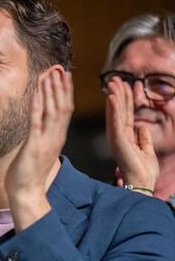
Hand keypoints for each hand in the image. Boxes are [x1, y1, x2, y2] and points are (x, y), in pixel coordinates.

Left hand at [5, 70, 73, 229]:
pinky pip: (37, 120)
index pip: (64, 110)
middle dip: (61, 86)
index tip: (63, 76)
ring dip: (52, 90)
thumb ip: (41, 137)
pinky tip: (37, 92)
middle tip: (61, 68)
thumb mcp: (38, 151)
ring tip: (52, 73)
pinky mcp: (34, 145)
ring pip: (53, 110)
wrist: (27, 193)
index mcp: (56, 137)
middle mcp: (55, 136)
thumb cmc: (29, 174)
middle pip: (63, 106)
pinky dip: (38, 104)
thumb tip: (38, 126)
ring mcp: (46, 140)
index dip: (64, 92)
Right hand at [105, 76, 157, 192]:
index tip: (126, 85)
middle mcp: (119, 135)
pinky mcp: (118, 140)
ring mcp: (117, 137)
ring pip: (115, 113)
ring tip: (113, 83)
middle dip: (118, 94)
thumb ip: (144, 138)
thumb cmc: (144, 171)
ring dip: (114, 97)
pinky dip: (113, 108)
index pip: (125, 114)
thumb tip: (143, 128)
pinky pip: (116, 121)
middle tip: (115, 79)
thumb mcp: (147, 150)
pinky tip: (112, 97)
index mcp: (126, 137)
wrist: (142, 182)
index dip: (126, 99)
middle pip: (119, 110)